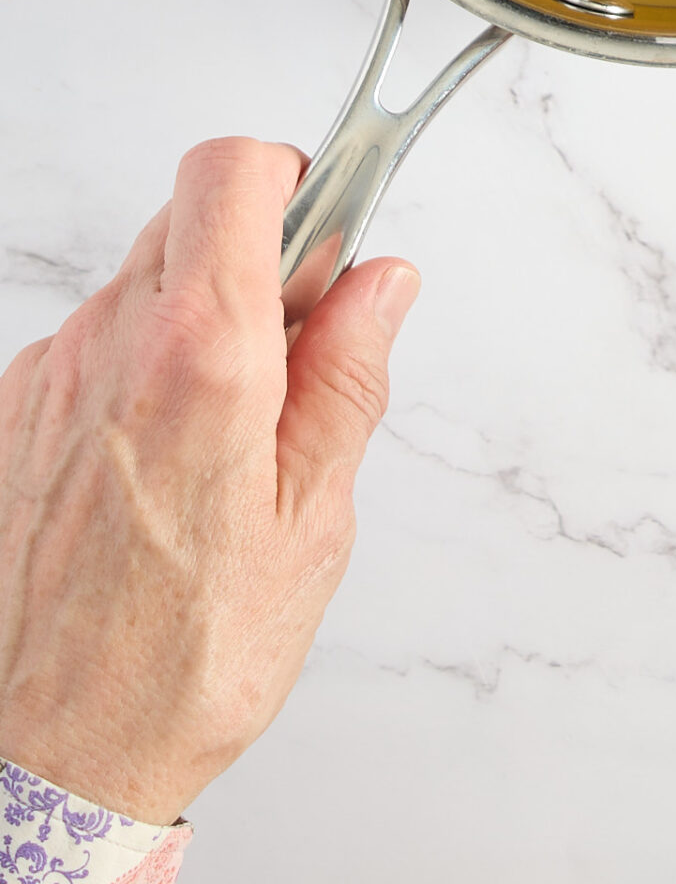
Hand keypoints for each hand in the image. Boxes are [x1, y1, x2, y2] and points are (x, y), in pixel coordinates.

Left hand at [0, 138, 418, 823]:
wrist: (45, 759)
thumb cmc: (181, 661)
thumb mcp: (312, 518)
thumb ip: (348, 377)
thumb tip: (380, 285)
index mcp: (202, 360)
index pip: (233, 173)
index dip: (293, 174)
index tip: (332, 218)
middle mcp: (110, 347)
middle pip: (190, 217)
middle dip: (260, 253)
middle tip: (304, 343)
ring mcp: (48, 375)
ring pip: (143, 281)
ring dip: (201, 315)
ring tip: (236, 431)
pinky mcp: (12, 410)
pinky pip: (95, 343)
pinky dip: (142, 366)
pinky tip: (166, 463)